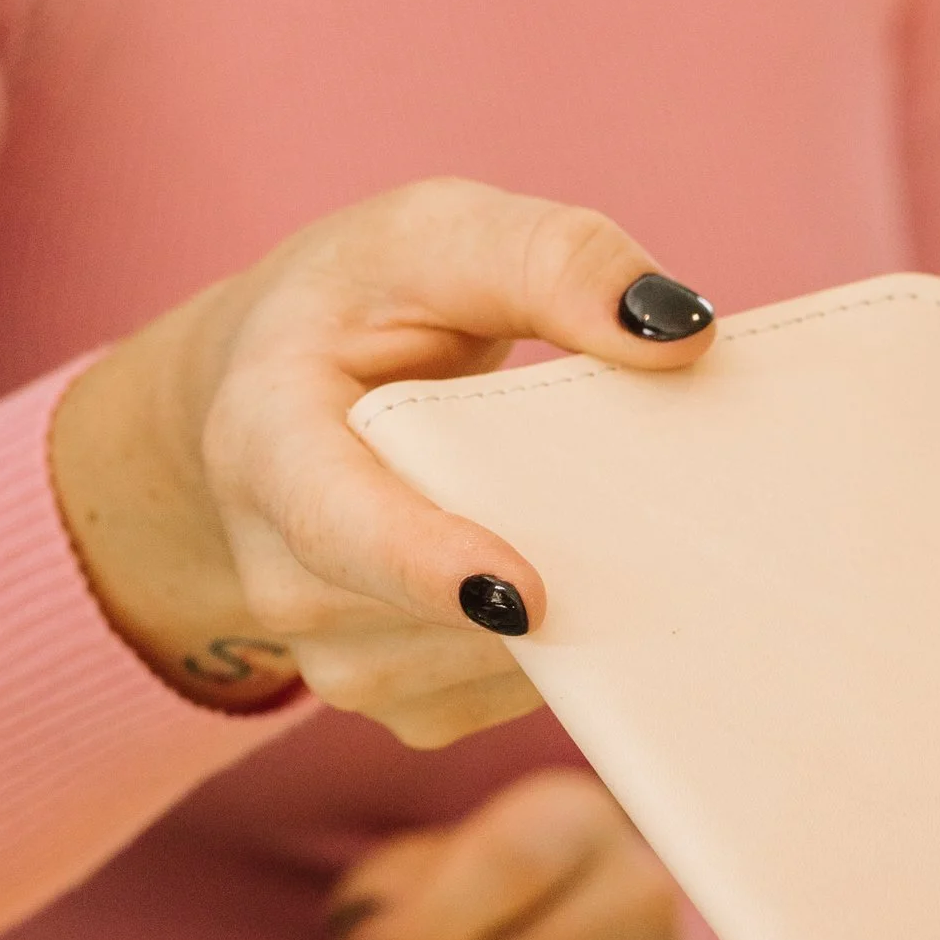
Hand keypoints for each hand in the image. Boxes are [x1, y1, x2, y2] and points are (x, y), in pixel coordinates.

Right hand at [48, 178, 713, 740]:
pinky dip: (579, 648)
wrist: (281, 397)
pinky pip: (517, 697)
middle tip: (676, 522)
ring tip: (624, 516)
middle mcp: (282, 577)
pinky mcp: (407, 705)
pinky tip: (599, 568)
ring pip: (494, 668)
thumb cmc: (362, 305)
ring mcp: (339, 660)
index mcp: (263, 444)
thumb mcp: (436, 235)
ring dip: (582, 612)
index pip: (334, 527)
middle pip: (437, 618)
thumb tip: (676, 334)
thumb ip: (550, 260)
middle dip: (564, 578)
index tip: (524, 597)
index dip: (425, 565)